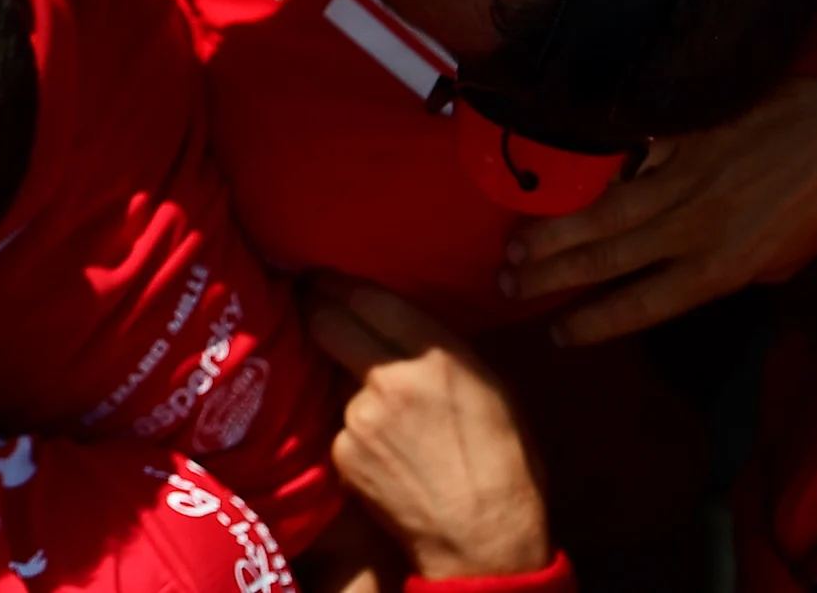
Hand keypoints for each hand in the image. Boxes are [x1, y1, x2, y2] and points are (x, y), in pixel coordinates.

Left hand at [305, 282, 551, 581]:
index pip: (364, 296)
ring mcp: (359, 416)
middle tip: (311, 303)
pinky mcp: (342, 452)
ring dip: (343, 381)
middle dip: (314, 308)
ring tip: (381, 409)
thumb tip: (404, 323)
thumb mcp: (492, 387)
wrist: (483, 539)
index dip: (335, 282)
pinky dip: (352, 429)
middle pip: (325, 320)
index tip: (322, 277)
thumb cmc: (504, 463)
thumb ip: (443, 349)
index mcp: (436, 354)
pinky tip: (381, 449)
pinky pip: (338, 425)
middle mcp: (390, 377)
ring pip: (332, 377)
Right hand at [503, 75, 816, 344]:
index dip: (595, 321)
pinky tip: (550, 184)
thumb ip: (731, 268)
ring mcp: (682, 177)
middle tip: (508, 287)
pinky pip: (625, 159)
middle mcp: (695, 227)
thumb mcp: (786, 257)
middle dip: (553, 277)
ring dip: (553, 232)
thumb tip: (687, 269)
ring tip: (513, 248)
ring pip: (604, 210)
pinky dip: (588, 174)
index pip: (644, 302)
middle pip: (609, 258)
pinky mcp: (680, 136)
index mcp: (725, 267)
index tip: (556, 334)